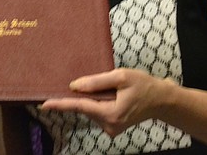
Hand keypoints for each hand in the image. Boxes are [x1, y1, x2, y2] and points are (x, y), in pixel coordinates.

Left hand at [39, 68, 173, 137]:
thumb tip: (74, 86)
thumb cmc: (143, 85)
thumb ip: (96, 82)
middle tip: (98, 83)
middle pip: (85, 107)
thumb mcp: (121, 77)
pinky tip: (112, 94)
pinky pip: (98, 111)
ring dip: (94, 97)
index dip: (60, 104)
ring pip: (91, 109)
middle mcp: (109, 125)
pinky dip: (99, 102)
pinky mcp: (113, 127)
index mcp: (110, 114)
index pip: (79, 107)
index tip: (43, 105)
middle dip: (83, 94)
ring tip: (115, 88)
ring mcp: (111, 128)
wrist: (162, 100)